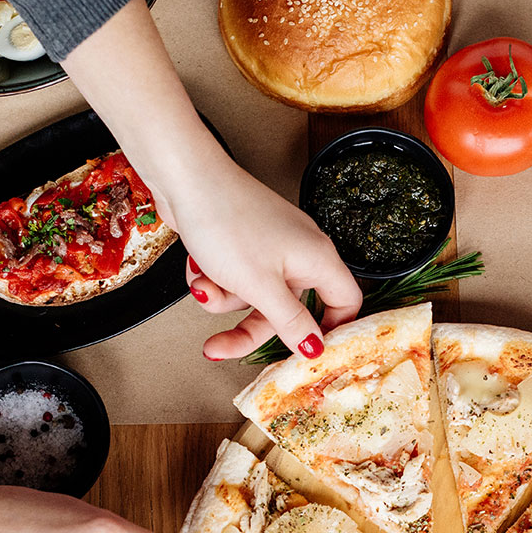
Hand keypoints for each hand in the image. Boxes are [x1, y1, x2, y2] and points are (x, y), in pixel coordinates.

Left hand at [173, 152, 361, 359]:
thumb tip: (315, 349)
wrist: (186, 179)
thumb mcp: (261, 286)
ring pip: (254, 298)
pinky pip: (236, 279)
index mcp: (318, 259)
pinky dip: (215, 280)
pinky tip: (199, 270)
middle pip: (287, 311)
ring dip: (224, 299)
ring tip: (203, 286)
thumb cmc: (227, 220)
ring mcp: (270, 249)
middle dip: (249, 329)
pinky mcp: (244, 245)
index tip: (308, 353)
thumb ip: (291, 321)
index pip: (346, 302)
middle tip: (221, 346)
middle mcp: (299, 254)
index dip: (332, 330)